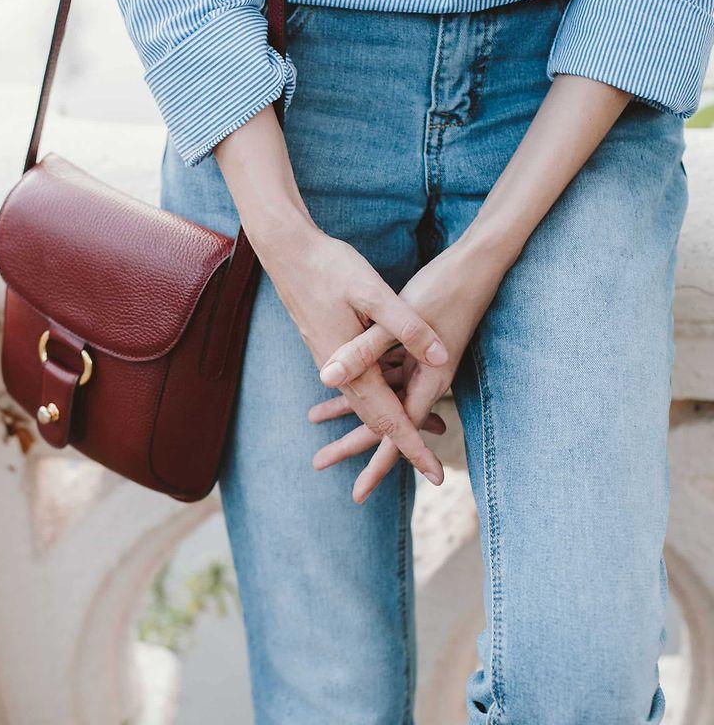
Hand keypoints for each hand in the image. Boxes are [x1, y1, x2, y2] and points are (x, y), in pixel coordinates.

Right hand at [257, 224, 450, 482]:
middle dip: (402, 448)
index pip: (389, 418)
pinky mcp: (329, 347)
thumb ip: (406, 328)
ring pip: (367, 404)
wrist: (285, 251)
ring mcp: (330, 361)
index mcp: (351, 366)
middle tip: (433, 470)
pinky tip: (393, 392)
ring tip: (420, 437)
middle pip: (375, 420)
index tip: (436, 475)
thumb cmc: (330, 266)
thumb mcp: (374, 293)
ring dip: (391, 424)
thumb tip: (441, 356)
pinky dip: (379, 399)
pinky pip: (359, 385)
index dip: (414, 447)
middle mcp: (338, 372)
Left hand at [311, 236, 505, 501]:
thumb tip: (326, 379)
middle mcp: (425, 378)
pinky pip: (386, 374)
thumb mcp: (395, 318)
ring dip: (350, 410)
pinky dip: (364, 382)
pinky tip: (338, 385)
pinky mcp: (414, 348)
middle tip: (318, 463)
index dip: (378, 463)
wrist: (477, 263)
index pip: (397, 431)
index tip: (359, 493)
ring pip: (382, 396)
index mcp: (426, 379)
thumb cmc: (441, 288)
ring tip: (314, 421)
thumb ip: (361, 351)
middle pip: (385, 421)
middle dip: (353, 444)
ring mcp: (420, 364)